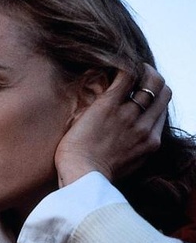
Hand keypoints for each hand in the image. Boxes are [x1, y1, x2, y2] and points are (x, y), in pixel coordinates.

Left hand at [55, 64, 171, 185]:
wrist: (81, 176)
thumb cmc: (94, 176)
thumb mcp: (124, 167)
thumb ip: (132, 151)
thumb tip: (127, 143)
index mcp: (150, 143)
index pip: (161, 111)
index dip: (153, 99)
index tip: (140, 94)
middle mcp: (145, 127)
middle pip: (162, 93)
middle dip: (153, 80)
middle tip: (138, 75)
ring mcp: (129, 115)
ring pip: (151, 80)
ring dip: (142, 69)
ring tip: (129, 67)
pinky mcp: (110, 105)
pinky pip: (127, 74)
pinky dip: (124, 66)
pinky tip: (113, 65)